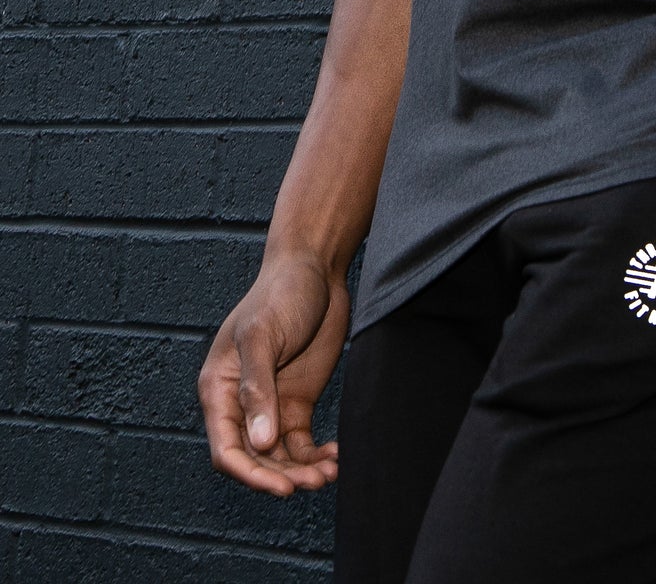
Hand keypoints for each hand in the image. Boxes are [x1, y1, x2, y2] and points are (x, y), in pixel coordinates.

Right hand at [198, 252, 348, 495]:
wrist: (315, 269)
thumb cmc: (280, 294)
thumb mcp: (263, 336)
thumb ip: (258, 389)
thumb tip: (260, 443)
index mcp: (219, 389)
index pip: (226, 449)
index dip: (249, 474)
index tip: (280, 487)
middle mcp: (241, 404)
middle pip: (254, 460)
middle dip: (281, 477)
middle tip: (314, 482)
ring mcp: (270, 406)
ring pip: (279, 458)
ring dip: (301, 472)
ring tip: (329, 473)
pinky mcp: (296, 404)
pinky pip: (301, 444)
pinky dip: (315, 456)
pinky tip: (335, 457)